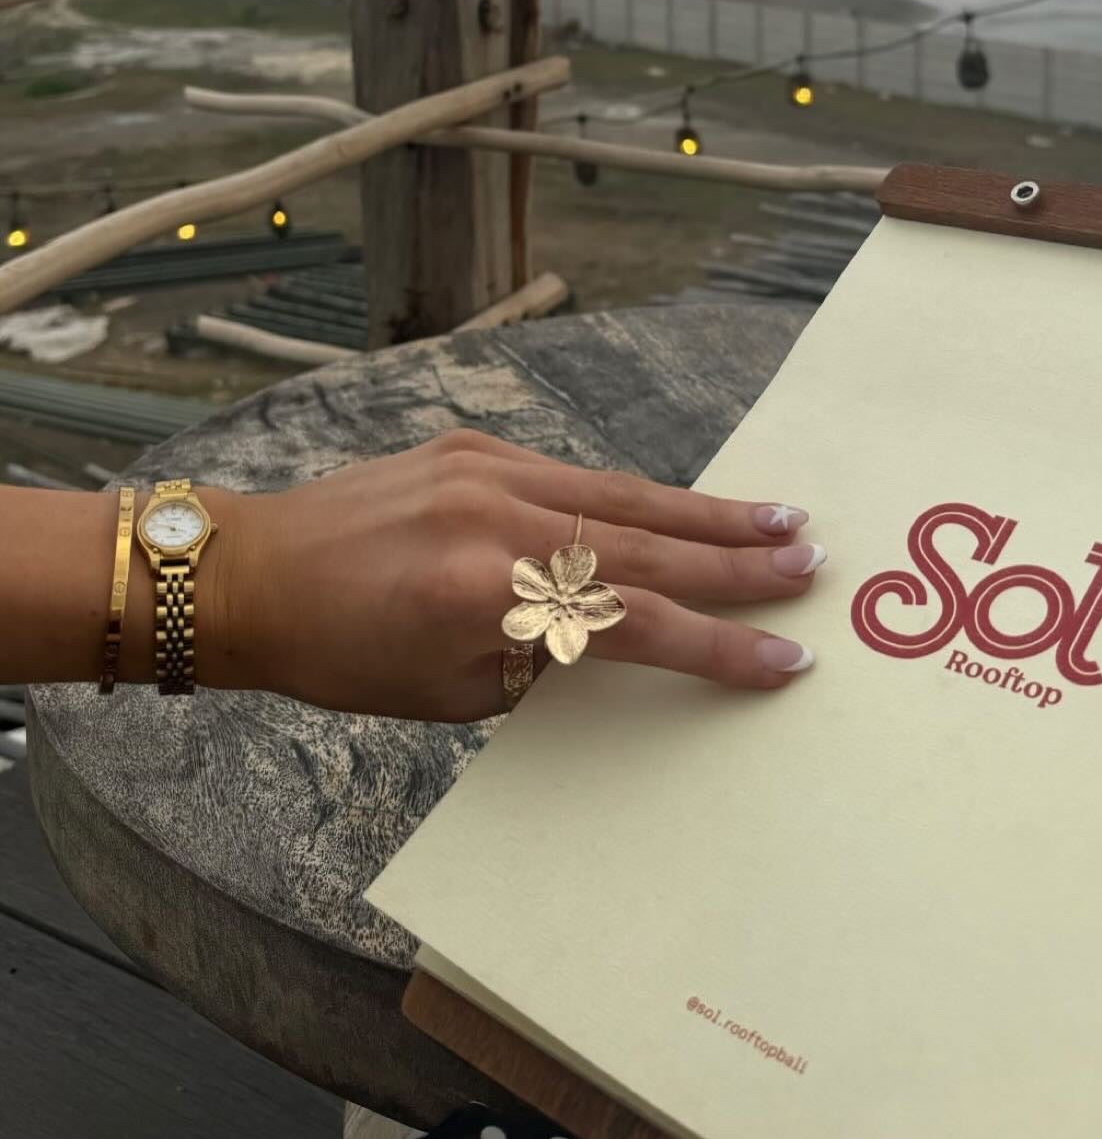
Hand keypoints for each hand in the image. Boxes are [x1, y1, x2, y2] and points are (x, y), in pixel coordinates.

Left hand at [200, 431, 824, 719]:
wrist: (252, 574)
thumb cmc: (341, 655)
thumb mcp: (450, 693)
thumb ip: (542, 661)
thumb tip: (618, 636)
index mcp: (489, 596)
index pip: (633, 621)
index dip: (716, 645)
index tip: (785, 659)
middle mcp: (498, 518)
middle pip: (645, 538)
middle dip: (735, 554)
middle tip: (812, 556)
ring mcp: (487, 469)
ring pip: (620, 492)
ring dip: (702, 510)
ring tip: (776, 518)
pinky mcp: (474, 445)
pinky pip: (572, 474)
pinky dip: (632, 493)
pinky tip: (680, 504)